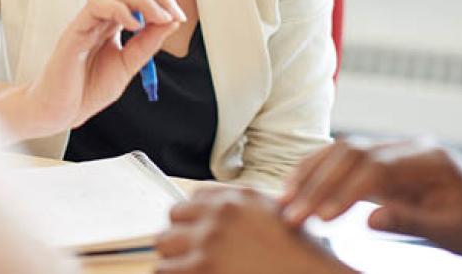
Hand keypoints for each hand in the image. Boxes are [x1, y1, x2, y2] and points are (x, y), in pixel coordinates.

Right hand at [21, 0, 184, 137]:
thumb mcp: (128, 65)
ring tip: (159, 18)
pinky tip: (135, 25)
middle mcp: (100, 16)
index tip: (179, 16)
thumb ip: (148, 43)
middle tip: (172, 13)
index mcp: (113, 22)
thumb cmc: (87, 90)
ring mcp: (87, 20)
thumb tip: (172, 21)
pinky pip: (97, 6)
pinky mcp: (75, 30)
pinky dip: (120, 9)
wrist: (59, 112)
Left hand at [155, 187, 355, 273]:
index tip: (196, 230)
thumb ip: (242, 208)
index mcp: (238, 197)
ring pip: (163, 242)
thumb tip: (212, 212)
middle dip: (179, 234)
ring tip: (185, 268)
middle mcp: (221, 213)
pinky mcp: (201, 268)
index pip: (195, 195)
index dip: (195, 216)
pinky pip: (165, 270)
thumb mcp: (272, 215)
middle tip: (188, 252)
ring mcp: (209, 241)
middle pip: (174, 214)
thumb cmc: (297, 256)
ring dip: (172, 256)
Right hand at [281, 137, 461, 256]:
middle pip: (352, 153)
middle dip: (318, 183)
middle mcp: (406, 145)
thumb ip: (412, 221)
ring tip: (284, 199)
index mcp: (428, 158)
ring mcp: (392, 148)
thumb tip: (368, 220)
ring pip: (341, 149)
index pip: (376, 167)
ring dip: (311, 173)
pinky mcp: (381, 158)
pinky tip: (298, 185)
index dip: (345, 191)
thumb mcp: (453, 232)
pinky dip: (318, 169)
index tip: (322, 218)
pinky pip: (343, 157)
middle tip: (291, 214)